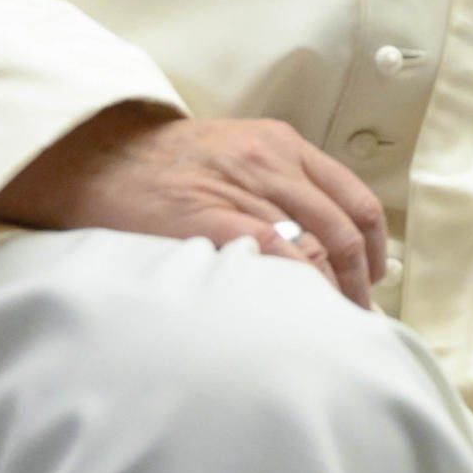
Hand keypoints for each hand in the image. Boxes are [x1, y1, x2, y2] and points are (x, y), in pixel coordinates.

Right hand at [0, 104, 391, 306]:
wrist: (97, 157)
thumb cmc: (165, 164)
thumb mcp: (236, 152)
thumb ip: (279, 185)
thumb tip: (318, 240)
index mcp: (285, 147)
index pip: (356, 199)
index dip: (374, 246)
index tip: (373, 279)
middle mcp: (274, 164)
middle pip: (344, 229)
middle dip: (359, 279)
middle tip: (358, 314)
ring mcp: (244, 189)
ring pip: (316, 245)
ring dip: (334, 292)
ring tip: (334, 325)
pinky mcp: (212, 217)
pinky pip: (275, 253)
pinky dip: (298, 285)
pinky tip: (301, 312)